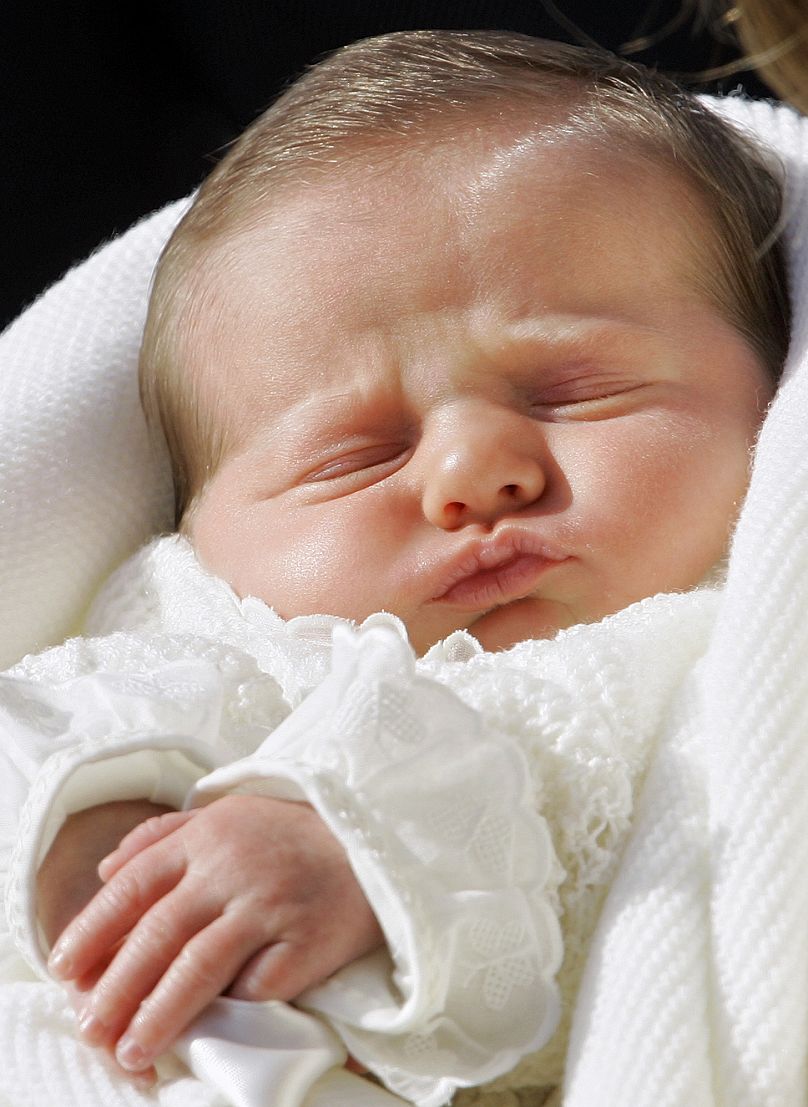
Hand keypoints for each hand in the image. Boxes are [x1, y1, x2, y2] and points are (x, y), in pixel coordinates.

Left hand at [48, 794, 382, 1073]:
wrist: (372, 843)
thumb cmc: (289, 834)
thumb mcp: (225, 813)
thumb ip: (162, 835)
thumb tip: (105, 871)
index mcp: (206, 836)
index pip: (134, 886)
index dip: (93, 930)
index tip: (64, 970)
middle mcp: (233, 869)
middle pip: (158, 934)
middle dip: (115, 987)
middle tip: (90, 1027)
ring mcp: (270, 906)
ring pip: (199, 966)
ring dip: (159, 1013)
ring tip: (131, 1050)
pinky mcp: (306, 942)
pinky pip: (256, 986)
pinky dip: (227, 1010)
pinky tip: (204, 1033)